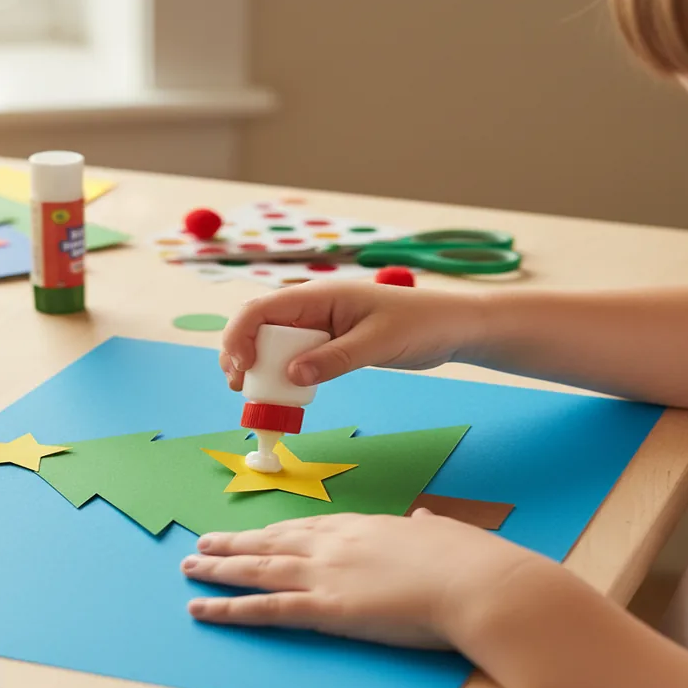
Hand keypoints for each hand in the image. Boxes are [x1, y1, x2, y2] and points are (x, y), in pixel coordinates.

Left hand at [181, 510, 542, 649]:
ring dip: (219, 568)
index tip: (254, 532)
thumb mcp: (445, 536)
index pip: (307, 526)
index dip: (275, 531)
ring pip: (257, 569)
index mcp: (363, 526)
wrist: (477, 585)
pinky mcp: (325, 608)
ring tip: (190, 567)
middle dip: (234, 544)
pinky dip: (228, 608)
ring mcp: (325, 574)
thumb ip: (426, 530)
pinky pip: (264, 608)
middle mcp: (335, 544)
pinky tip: (202, 608)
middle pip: (271, 542)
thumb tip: (423, 521)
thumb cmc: (471, 563)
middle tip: (203, 543)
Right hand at [220, 281, 484, 389]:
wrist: (450, 327)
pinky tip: (280, 392)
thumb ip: (334, 359)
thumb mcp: (377, 343)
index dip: (241, 335)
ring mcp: (320, 325)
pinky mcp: (329, 342)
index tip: (242, 367)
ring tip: (250, 392)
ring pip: (273, 341)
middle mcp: (314, 307)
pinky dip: (280, 372)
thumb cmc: (419, 325)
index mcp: (320, 295)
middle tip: (237, 386)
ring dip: (257, 365)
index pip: (262, 308)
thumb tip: (291, 376)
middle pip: (259, 324)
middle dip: (240, 351)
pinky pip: (294, 355)